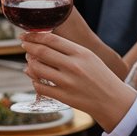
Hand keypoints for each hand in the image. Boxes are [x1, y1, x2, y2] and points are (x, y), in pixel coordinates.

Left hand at [21, 30, 136, 130]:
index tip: (25, 35)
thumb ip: (68, 49)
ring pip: (37, 69)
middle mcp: (73, 66)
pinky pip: (40, 87)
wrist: (113, 100)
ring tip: (30, 62)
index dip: (34, 36)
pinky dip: (34, 81)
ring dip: (29, 64)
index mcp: (80, 53)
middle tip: (24, 45)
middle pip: (41, 52)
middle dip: (28, 47)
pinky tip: (35, 78)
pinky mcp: (64, 97)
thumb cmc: (100, 76)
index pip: (51, 39)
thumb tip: (43, 42)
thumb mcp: (88, 57)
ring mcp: (67, 83)